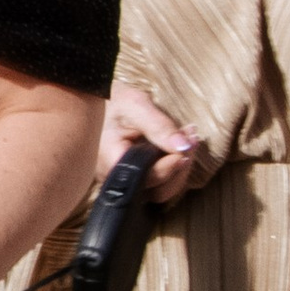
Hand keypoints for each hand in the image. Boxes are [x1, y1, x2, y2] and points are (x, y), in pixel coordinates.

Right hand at [101, 84, 203, 206]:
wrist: (97, 101)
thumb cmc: (111, 101)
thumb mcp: (135, 106)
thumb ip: (159, 126)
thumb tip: (183, 147)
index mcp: (111, 164)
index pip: (148, 178)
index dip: (171, 166)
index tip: (187, 146)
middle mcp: (117, 179)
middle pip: (159, 190)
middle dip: (181, 166)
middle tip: (192, 139)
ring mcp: (126, 181)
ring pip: (163, 189)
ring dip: (182, 166)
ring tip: (189, 138)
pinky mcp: (135, 177)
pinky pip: (160, 181)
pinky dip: (175, 165)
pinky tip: (180, 143)